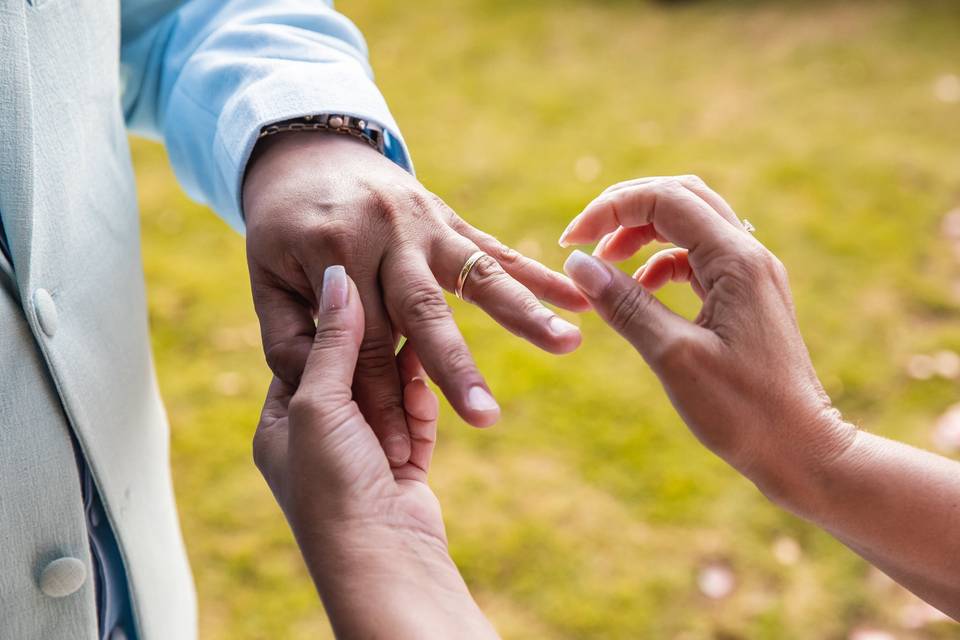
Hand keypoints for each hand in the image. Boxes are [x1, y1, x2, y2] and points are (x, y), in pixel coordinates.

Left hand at [244, 132, 586, 466]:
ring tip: (568, 344)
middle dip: (456, 370)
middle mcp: (384, 234)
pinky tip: (578, 300)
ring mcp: (423, 222)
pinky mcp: (449, 218)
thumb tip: (320, 385)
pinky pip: (498, 249)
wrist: (305, 151)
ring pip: (476, 275)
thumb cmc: (282, 229)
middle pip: (424, 314)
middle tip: (487, 418)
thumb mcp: (264, 278)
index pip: (361, 345)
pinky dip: (539, 275)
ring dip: (524, 313)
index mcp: (331, 253)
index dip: (378, 400)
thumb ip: (287, 336)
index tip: (399, 451)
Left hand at [253, 265, 496, 638]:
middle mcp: (319, 441)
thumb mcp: (318, 403)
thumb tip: (336, 279)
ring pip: (387, 395)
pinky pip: (414, 421)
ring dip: (403, 375)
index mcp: (281, 427)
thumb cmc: (332, 485)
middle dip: (374, 349)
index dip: (330, 326)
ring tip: (422, 333)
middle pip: (350, 375)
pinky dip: (422, 403)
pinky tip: (429, 380)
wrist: (382, 559)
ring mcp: (362, 455)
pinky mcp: (402, 469)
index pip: (302, 360)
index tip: (355, 290)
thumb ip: (332, 342)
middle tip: (397, 305)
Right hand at [559, 176, 855, 503]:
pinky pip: (698, 257)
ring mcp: (750, 275)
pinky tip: (640, 288)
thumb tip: (578, 265)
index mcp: (736, 260)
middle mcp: (748, 255)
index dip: (610, 210)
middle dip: (626, 209)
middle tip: (583, 241)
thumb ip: (625, 303)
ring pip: (690, 224)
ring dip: (642, 232)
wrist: (801, 449)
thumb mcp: (673, 356)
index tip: (570, 243)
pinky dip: (661, 262)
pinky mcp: (746, 297)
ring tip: (604, 263)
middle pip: (680, 197)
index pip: (665, 200)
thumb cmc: (742, 410)